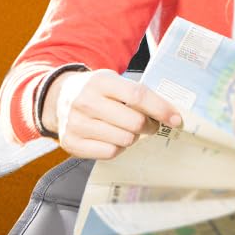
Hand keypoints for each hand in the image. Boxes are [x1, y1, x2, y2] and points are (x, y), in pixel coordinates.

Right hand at [52, 70, 183, 159]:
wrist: (58, 98)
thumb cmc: (97, 91)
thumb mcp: (114, 81)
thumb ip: (138, 94)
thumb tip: (171, 113)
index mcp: (100, 81)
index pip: (138, 96)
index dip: (161, 109)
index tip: (176, 119)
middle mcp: (85, 101)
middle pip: (134, 122)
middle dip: (150, 126)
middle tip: (150, 125)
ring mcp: (75, 123)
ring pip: (124, 140)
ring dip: (134, 137)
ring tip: (128, 129)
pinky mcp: (71, 142)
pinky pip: (110, 153)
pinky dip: (118, 148)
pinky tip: (113, 138)